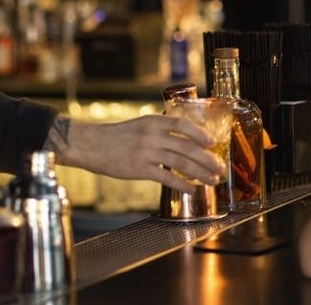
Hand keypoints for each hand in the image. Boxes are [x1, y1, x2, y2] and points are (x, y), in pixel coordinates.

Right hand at [58, 115, 226, 193]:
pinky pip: (167, 177)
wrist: (91, 145)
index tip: (212, 142)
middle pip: (187, 146)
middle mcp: (152, 135)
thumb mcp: (139, 125)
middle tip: (219, 167)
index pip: (182, 125)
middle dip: (207, 158)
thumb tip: (182, 141)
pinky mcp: (139, 169)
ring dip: (200, 172)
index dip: (200, 133)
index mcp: (152, 121)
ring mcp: (146, 152)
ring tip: (211, 180)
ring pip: (181, 162)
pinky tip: (191, 189)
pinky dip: (182, 184)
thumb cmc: (115, 137)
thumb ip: (158, 131)